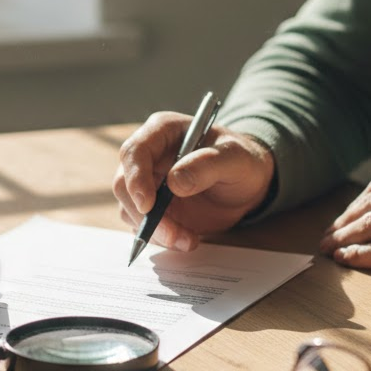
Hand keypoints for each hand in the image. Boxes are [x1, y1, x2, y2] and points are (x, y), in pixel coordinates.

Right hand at [114, 112, 274, 251]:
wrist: (245, 184)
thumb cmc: (241, 161)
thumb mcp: (235, 158)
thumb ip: (208, 165)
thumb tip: (175, 182)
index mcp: (162, 131)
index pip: (134, 151)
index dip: (136, 178)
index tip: (148, 206)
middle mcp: (148, 156)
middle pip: (124, 184)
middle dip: (144, 214)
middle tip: (173, 235)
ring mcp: (147, 182)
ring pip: (130, 209)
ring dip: (155, 231)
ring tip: (189, 239)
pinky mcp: (151, 207)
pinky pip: (142, 226)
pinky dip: (161, 238)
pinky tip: (187, 238)